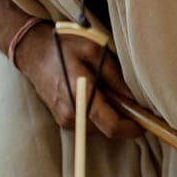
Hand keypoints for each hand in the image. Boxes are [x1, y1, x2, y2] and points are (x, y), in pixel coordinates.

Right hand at [13, 23, 141, 138]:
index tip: (144, 121)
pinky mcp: (63, 120)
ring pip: (99, 127)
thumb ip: (116, 76)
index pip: (112, 126)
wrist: (32, 51)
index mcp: (80, 96)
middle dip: (121, 116)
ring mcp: (65, 120)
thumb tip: (134, 98)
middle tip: (124, 94)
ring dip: (109, 114)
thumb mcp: (95, 51)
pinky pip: (89, 123)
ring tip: (104, 88)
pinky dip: (97, 113)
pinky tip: (93, 93)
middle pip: (108, 129)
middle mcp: (71, 114)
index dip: (132, 128)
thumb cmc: (63, 47)